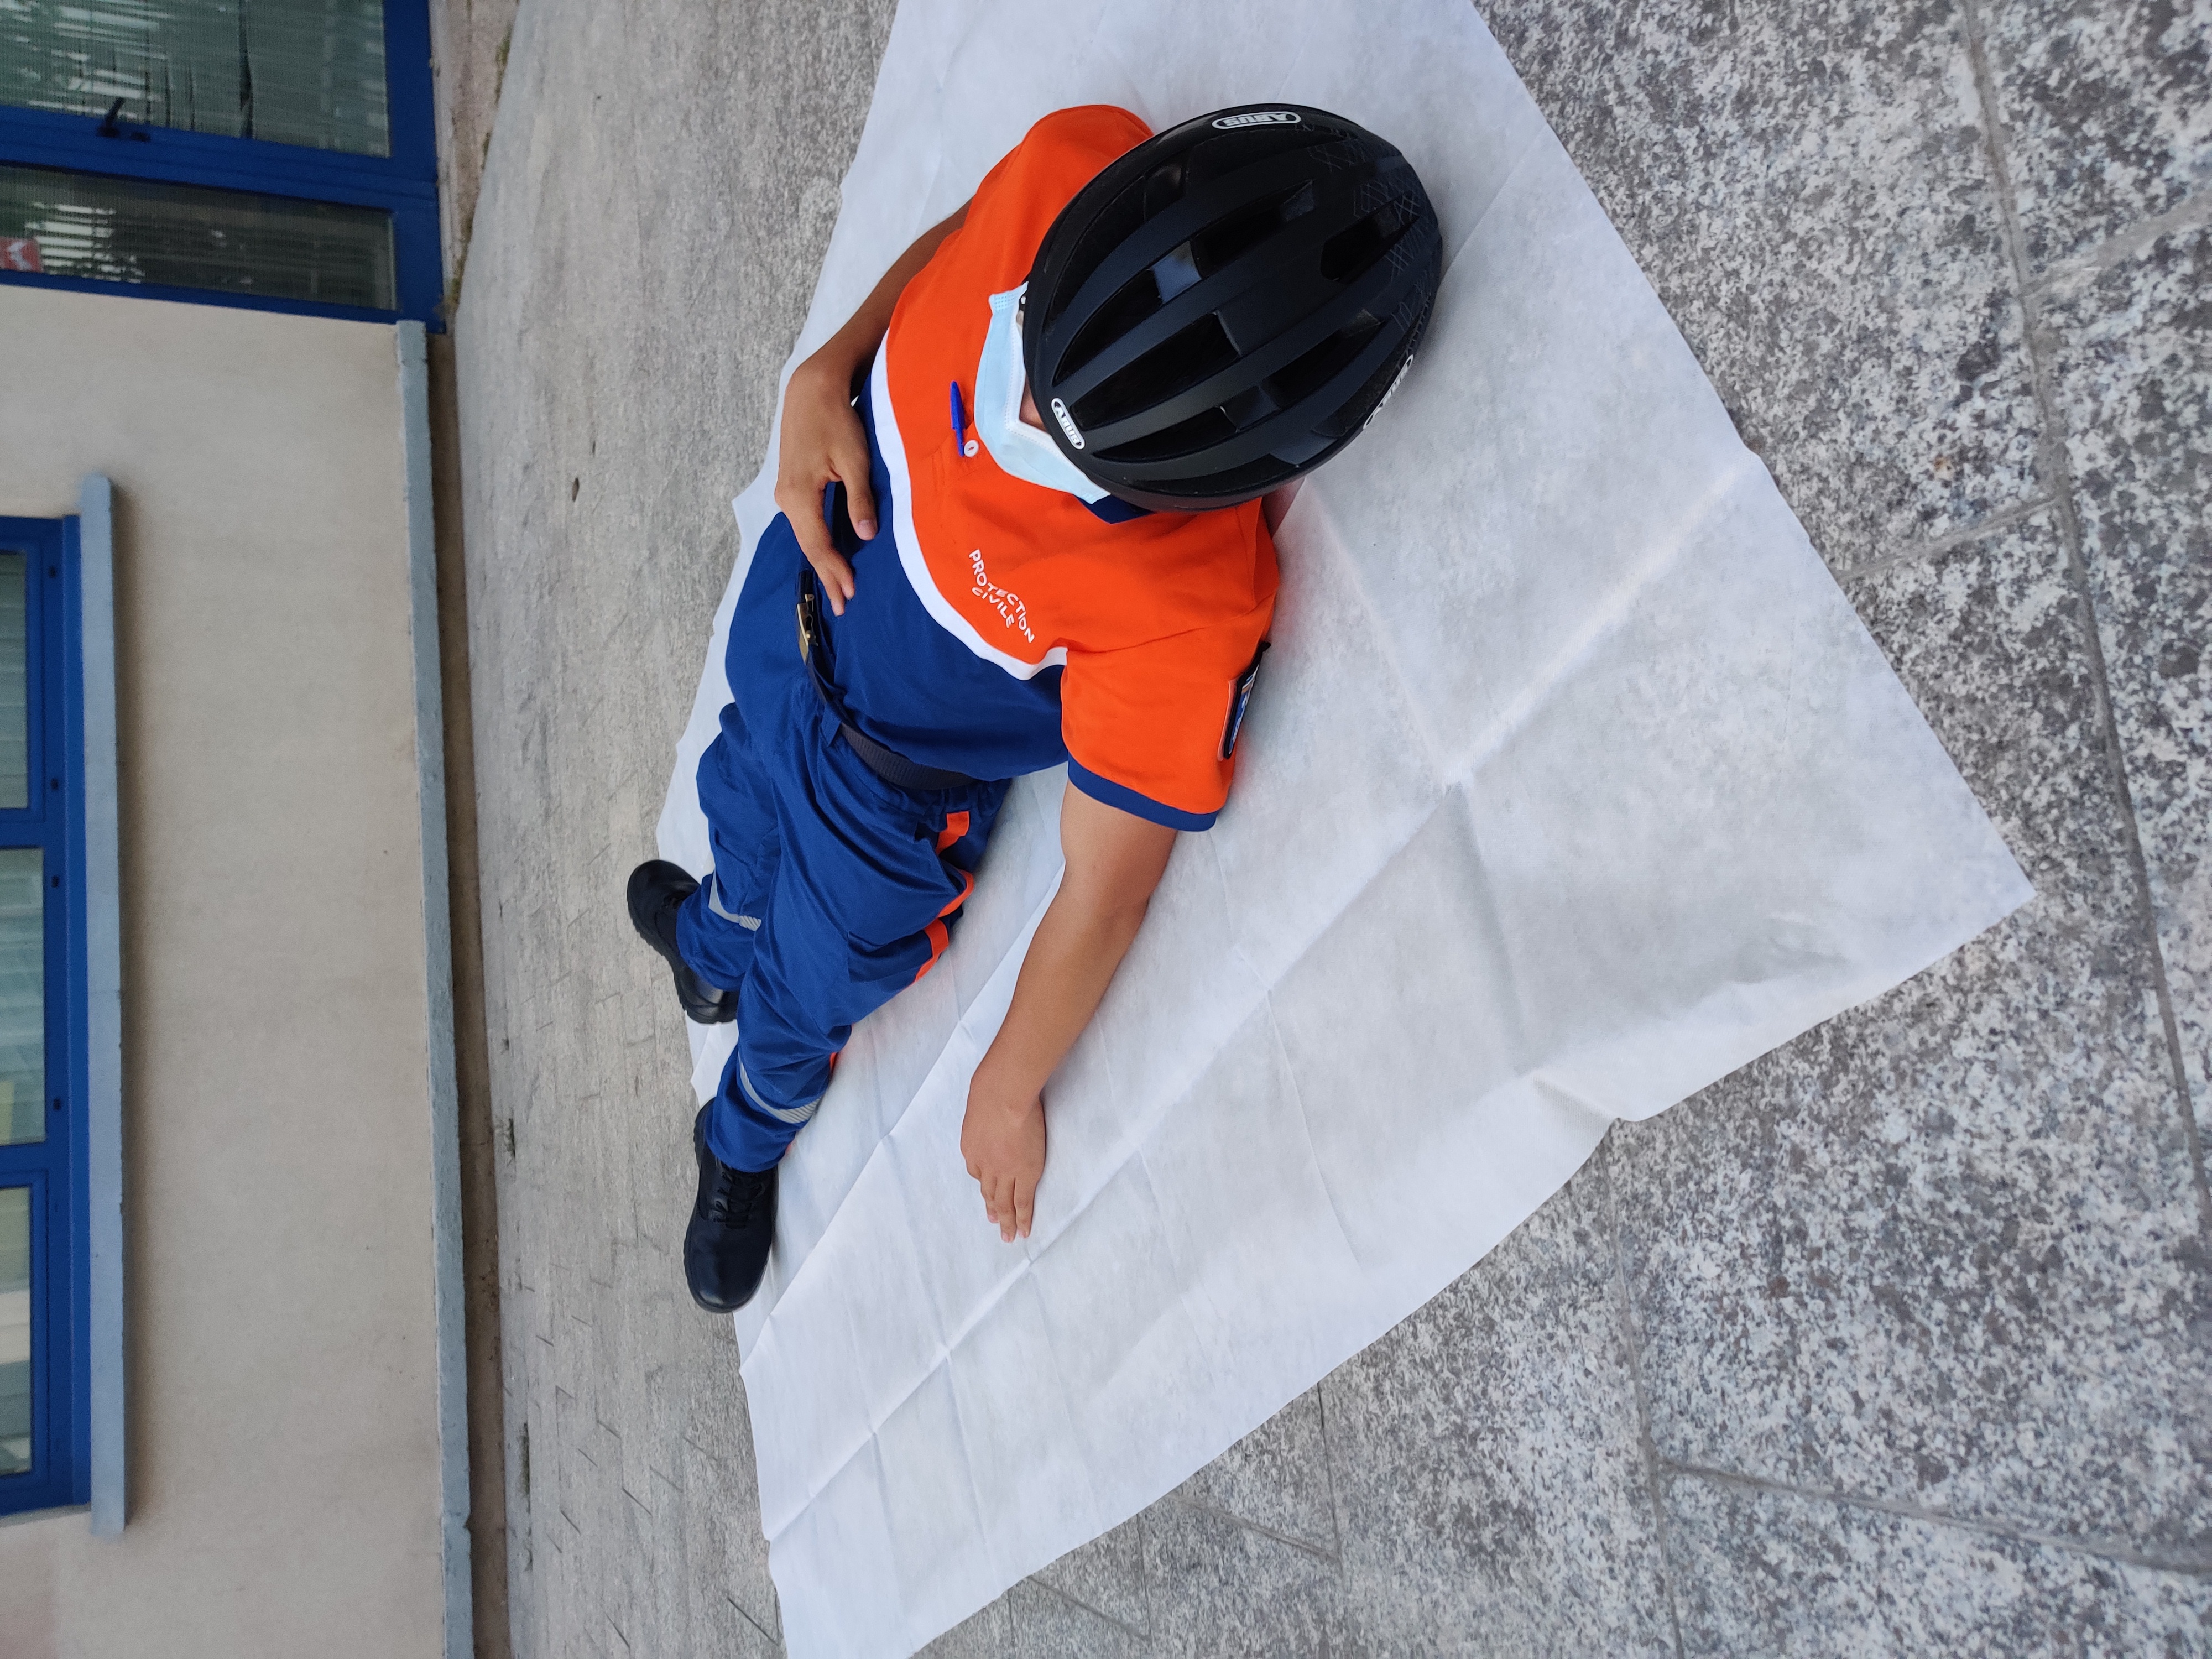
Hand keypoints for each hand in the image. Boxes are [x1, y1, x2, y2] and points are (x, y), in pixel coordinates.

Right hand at [773, 351, 877, 614]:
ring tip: (837, 587)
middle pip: (808, 546)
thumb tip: (866, 536)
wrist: (811, 389)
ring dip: (823, 561)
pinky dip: (818, 542)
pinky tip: (829, 556)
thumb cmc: (836, 420)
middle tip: (841, 606)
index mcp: (799, 494)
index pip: (818, 543)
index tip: (850, 594)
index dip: (835, 570)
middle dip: (827, 576)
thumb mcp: (855, 459)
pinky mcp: (791, 486)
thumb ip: (860, 499)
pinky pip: (805, 523)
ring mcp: (785, 492)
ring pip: (806, 536)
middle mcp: (786, 497)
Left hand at [961, 1067, 1045, 1242]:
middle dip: (992, 1209)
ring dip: (1005, 1221)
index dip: (984, 1184)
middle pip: (988, 1192)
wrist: (1003, 1097)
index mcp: (973, 1148)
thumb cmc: (992, 1090)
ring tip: (1007, 1235)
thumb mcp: (979, 1103)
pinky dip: (1022, 1219)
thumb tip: (986, 1101)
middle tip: (994, 1224)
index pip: (977, 1172)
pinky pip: (1022, 1203)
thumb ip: (982, 1112)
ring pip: (1004, 1203)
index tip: (988, 1195)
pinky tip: (1023, 1231)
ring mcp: (1004, 1172)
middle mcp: (984, 1165)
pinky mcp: (1023, 1175)